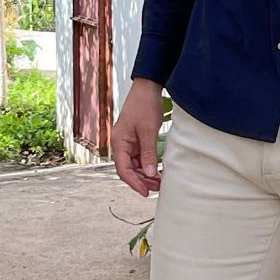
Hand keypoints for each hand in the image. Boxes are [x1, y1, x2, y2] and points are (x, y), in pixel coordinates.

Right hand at [113, 78, 166, 198]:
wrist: (148, 87)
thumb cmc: (145, 105)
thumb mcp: (148, 131)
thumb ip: (148, 153)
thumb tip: (149, 174)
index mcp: (119, 142)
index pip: (123, 170)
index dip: (134, 183)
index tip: (146, 192)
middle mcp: (121, 144)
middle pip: (129, 170)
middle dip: (143, 180)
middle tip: (158, 187)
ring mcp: (129, 143)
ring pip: (135, 165)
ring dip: (146, 174)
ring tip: (160, 181)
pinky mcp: (136, 140)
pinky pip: (140, 157)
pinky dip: (149, 165)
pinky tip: (159, 170)